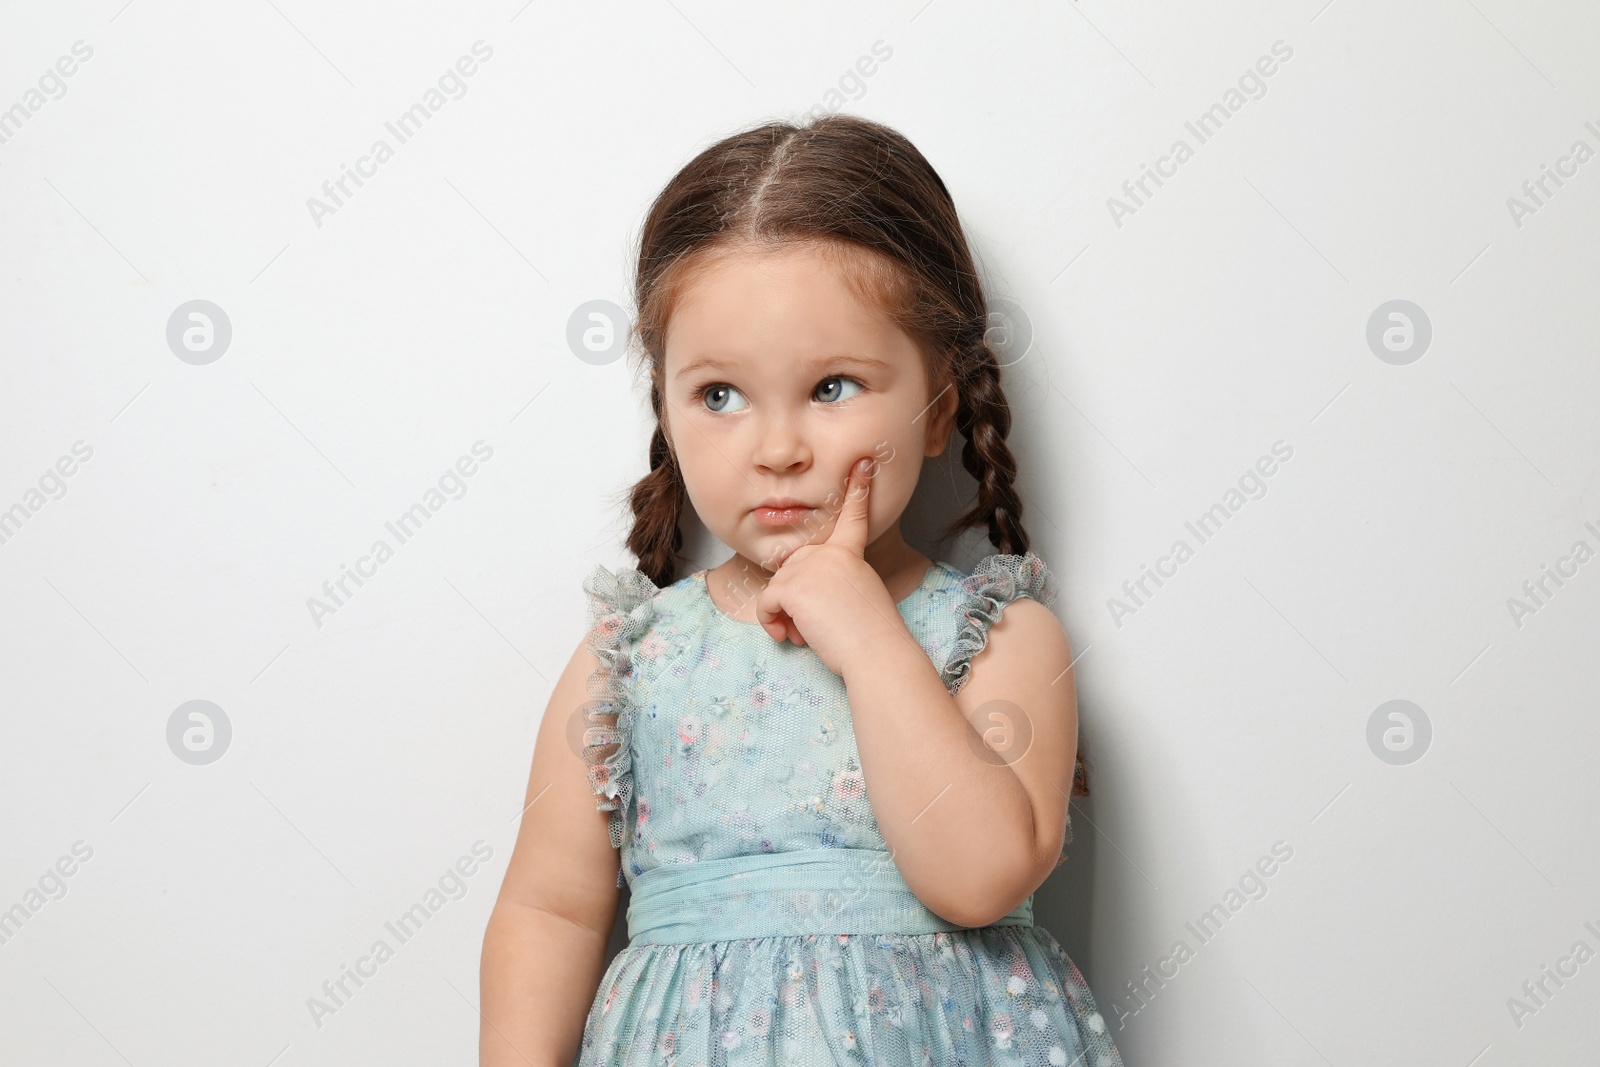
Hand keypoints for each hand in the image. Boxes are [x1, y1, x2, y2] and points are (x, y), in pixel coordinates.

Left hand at [755, 457, 902, 675]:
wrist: (875, 651)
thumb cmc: (869, 635)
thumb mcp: (855, 596)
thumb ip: (830, 583)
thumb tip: (799, 599)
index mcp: (849, 554)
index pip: (853, 516)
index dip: (858, 489)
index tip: (863, 462)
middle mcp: (828, 553)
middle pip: (791, 571)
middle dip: (792, 601)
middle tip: (811, 626)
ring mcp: (809, 567)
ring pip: (776, 590)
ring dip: (784, 617)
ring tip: (806, 634)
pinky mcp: (792, 586)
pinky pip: (765, 604)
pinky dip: (771, 623)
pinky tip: (790, 636)